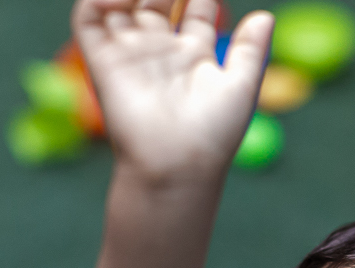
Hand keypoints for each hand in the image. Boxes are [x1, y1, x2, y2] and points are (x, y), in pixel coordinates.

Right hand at [72, 0, 273, 179]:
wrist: (175, 163)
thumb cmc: (213, 133)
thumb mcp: (241, 87)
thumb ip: (251, 50)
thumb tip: (267, 16)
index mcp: (194, 57)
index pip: (196, 9)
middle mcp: (160, 52)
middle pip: (157, 0)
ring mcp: (130, 53)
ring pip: (122, 5)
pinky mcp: (102, 59)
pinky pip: (88, 17)